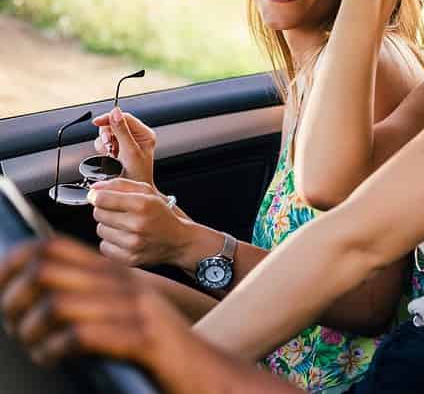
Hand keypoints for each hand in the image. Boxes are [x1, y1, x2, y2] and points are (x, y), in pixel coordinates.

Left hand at [0, 237, 190, 372]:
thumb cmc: (160, 347)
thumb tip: (39, 292)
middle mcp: (124, 284)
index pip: (53, 246)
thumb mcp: (127, 309)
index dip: (15, 261)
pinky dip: (55, 348)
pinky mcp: (142, 340)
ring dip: (31, 329)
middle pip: (46, 270)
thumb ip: (93, 293)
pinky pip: (82, 335)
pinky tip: (54, 357)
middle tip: (14, 324)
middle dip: (13, 298)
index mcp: (116, 273)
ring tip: (35, 345)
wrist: (209, 371)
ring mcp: (134, 310)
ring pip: (58, 304)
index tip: (1, 286)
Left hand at [88, 179, 190, 267]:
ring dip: (109, 227)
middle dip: (105, 210)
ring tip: (125, 226)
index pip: (102, 198)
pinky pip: (104, 246)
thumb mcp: (148, 193)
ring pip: (100, 230)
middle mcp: (138, 224)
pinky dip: (111, 242)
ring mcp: (133, 244)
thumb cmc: (161, 214)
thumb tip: (93, 189)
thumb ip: (120, 185)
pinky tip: (125, 239)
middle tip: (120, 212)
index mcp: (143, 204)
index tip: (98, 197)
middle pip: (98, 213)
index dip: (97, 196)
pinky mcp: (129, 258)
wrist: (179, 241)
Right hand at [92, 107, 156, 184]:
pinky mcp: (116, 150)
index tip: (97, 122)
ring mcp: (125, 143)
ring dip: (105, 143)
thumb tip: (115, 112)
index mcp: (144, 134)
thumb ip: (122, 131)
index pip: (124, 117)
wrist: (131, 192)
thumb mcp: (130, 151)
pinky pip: (104, 143)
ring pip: (107, 133)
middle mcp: (136, 137)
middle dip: (108, 135)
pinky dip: (103, 149)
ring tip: (112, 154)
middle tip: (110, 147)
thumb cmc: (137, 175)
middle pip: (113, 124)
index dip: (110, 118)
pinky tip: (109, 157)